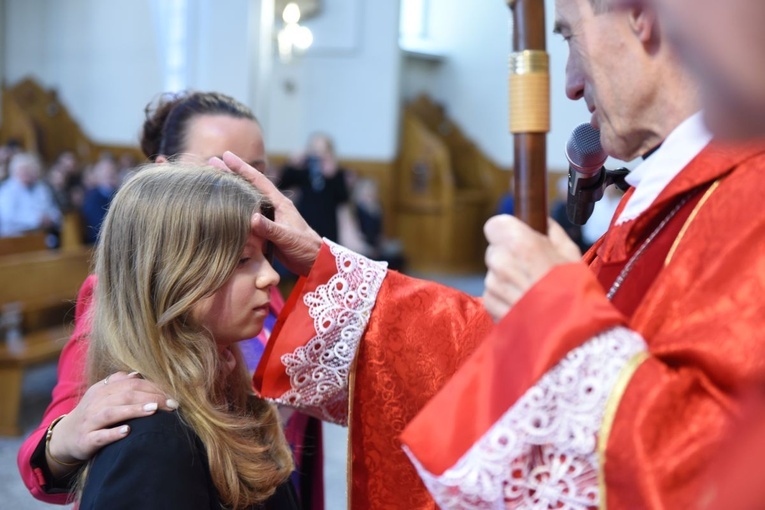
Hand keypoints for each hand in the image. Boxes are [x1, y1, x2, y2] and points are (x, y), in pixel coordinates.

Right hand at [46, 371, 176, 476]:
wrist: (63, 438)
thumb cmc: (91, 415)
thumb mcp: (102, 396)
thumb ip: (118, 383)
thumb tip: (137, 374)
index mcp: (102, 390)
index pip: (131, 384)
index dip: (153, 388)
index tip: (172, 395)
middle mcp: (95, 403)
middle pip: (125, 396)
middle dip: (151, 398)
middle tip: (171, 404)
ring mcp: (89, 422)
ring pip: (111, 413)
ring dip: (133, 410)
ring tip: (153, 411)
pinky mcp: (85, 440)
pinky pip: (99, 436)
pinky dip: (113, 433)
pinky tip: (128, 431)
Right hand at [210, 151, 321, 275]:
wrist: (314, 261)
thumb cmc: (305, 247)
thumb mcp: (288, 237)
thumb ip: (270, 229)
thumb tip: (252, 218)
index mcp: (279, 203)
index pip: (258, 181)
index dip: (242, 168)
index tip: (226, 155)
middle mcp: (273, 206)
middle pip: (249, 186)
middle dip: (231, 173)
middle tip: (212, 161)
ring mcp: (269, 217)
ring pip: (246, 199)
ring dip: (231, 189)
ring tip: (213, 179)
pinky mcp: (265, 229)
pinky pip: (247, 214)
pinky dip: (235, 208)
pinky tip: (224, 207)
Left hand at [483, 216, 581, 321]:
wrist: (568, 333)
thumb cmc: (573, 291)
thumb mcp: (571, 254)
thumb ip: (552, 233)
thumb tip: (544, 223)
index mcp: (519, 242)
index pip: (494, 225)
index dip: (505, 233)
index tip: (517, 240)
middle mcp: (500, 260)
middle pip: (495, 251)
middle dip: (509, 258)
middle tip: (531, 271)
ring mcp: (492, 284)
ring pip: (494, 275)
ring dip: (507, 281)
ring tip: (532, 293)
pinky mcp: (489, 305)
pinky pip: (493, 295)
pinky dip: (504, 300)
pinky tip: (525, 306)